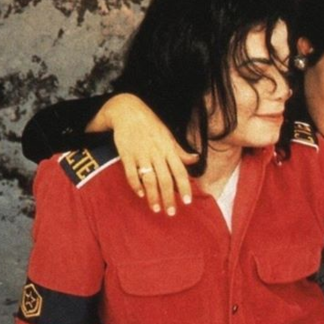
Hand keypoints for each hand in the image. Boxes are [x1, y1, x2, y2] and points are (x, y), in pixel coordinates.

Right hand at [87, 93, 198, 214]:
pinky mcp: (127, 155)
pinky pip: (131, 173)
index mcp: (169, 149)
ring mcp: (141, 154)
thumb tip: (196, 159)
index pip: (180, 171)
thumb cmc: (151, 124)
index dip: (185, 187)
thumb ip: (180, 151)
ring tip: (156, 209)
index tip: (187, 202)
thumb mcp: (169, 136)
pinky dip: (136, 185)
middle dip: (169, 198)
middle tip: (171, 213)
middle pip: (165, 180)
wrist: (127, 110)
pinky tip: (140, 195)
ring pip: (149, 180)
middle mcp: (157, 153)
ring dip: (153, 196)